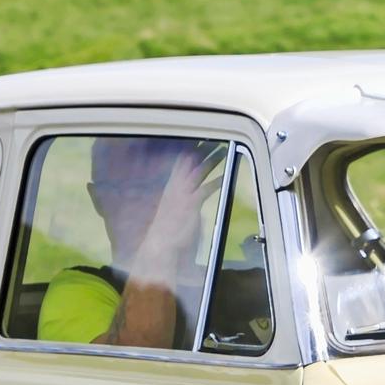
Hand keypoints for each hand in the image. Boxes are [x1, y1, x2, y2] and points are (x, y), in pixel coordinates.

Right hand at [132, 146, 212, 270]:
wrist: (160, 247)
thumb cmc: (166, 232)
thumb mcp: (172, 210)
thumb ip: (179, 199)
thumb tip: (186, 195)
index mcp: (170, 188)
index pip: (179, 163)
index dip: (190, 151)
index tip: (199, 141)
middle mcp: (175, 188)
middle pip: (189, 162)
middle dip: (201, 149)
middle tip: (212, 137)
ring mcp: (183, 195)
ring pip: (198, 171)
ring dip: (211, 160)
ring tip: (222, 150)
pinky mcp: (191, 205)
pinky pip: (205, 189)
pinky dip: (216, 181)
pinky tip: (225, 176)